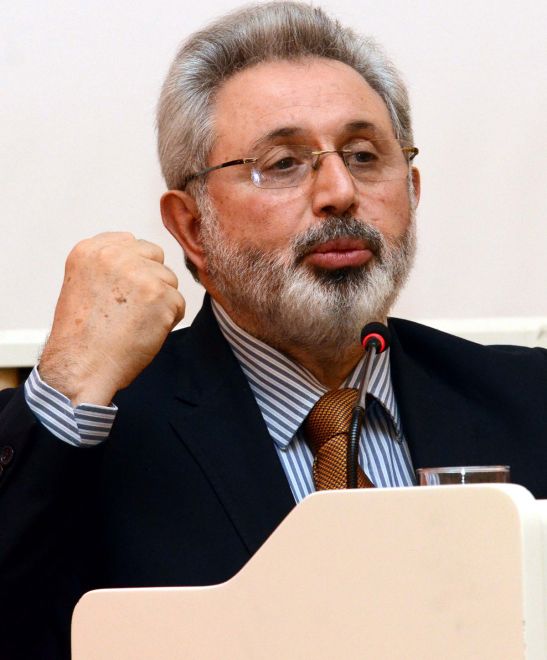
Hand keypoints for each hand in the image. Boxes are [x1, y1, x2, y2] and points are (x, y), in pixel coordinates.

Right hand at [39, 232, 184, 405]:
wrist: (81, 367)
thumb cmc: (81, 337)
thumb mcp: (83, 285)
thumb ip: (109, 266)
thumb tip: (144, 261)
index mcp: (91, 250)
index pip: (132, 243)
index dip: (134, 269)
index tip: (123, 292)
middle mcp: (115, 256)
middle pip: (155, 257)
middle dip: (151, 281)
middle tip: (130, 310)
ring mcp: (140, 274)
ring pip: (169, 280)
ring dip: (160, 302)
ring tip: (134, 323)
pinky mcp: (161, 295)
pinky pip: (179, 303)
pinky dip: (168, 321)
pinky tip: (144, 332)